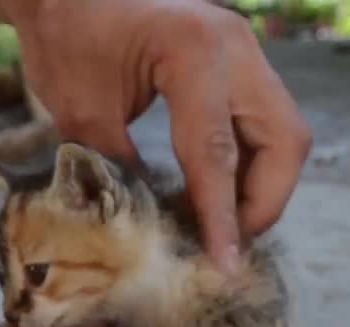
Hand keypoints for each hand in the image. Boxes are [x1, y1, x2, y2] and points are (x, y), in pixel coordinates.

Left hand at [5, 0, 312, 272]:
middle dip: (263, 202)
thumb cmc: (66, 39)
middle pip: (284, 141)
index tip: (225, 264)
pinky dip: (249, 163)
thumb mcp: (81, 113)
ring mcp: (245, 51)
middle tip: (226, 244)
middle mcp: (236, 47)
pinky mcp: (240, 63)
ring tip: (220, 224)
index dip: (222, 217)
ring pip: (284, 134)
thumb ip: (121, 170)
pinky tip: (216, 193)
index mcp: (194, 52)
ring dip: (261, 185)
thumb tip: (154, 232)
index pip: (218, 153)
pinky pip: (264, 123)